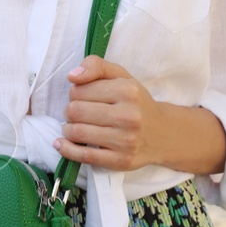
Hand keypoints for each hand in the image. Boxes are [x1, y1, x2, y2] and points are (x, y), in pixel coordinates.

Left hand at [54, 54, 160, 171]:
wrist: (163, 134)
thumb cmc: (136, 102)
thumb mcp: (121, 76)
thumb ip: (95, 66)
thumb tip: (72, 76)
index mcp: (127, 91)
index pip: (78, 90)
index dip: (75, 93)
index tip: (84, 98)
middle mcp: (129, 116)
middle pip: (74, 111)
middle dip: (70, 112)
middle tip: (78, 114)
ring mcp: (126, 140)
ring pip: (76, 133)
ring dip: (68, 130)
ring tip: (74, 128)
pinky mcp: (121, 160)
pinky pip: (84, 156)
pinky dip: (67, 150)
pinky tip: (62, 144)